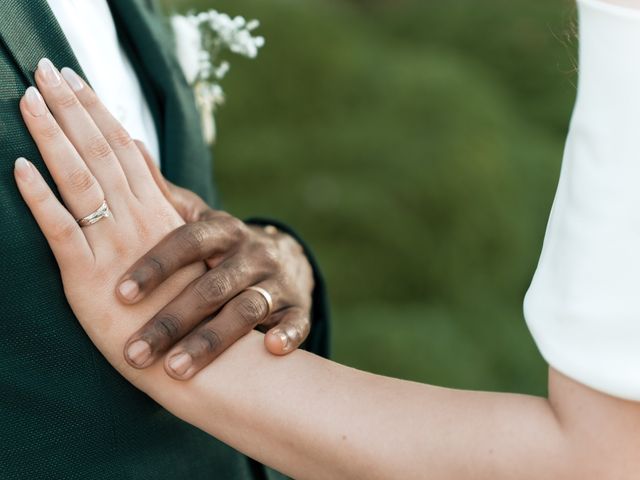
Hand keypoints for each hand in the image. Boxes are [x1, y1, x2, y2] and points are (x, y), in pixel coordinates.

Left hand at [14, 59, 205, 382]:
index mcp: (162, 213)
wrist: (217, 361)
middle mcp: (144, 220)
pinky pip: (64, 232)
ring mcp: (121, 247)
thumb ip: (163, 208)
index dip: (98, 113)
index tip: (73, 79)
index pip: (126, 151)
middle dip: (73, 107)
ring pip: (85, 178)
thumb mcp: (189, 253)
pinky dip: (39, 198)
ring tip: (28, 100)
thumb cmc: (199, 309)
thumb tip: (140, 167)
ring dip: (54, 136)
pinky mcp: (97, 282)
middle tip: (44, 69)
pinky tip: (20, 170)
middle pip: (104, 152)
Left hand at [117, 149, 313, 378]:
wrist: (281, 259)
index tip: (121, 293)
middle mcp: (251, 252)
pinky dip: (288, 335)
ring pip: (247, 309)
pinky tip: (270, 351)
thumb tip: (126, 143)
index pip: (189, 240)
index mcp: (222, 230)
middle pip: (213, 284)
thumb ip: (161, 196)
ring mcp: (277, 280)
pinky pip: (298, 321)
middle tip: (136, 353)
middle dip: (173, 320)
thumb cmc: (220, 246)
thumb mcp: (196, 219)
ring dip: (213, 341)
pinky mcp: (299, 306)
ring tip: (176, 372)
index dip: (156, 264)